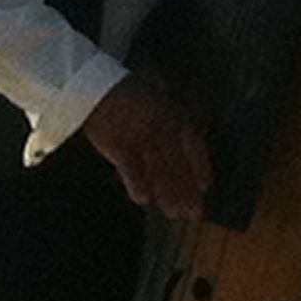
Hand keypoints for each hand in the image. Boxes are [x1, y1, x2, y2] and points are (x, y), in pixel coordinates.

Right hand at [81, 74, 212, 223]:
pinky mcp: (117, 144)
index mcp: (173, 116)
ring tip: (174, 214)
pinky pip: (130, 168)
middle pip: (177, 165)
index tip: (205, 187)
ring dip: (167, 195)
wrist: (96, 85)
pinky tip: (143, 200)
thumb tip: (186, 145)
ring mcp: (140, 137)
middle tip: (194, 213)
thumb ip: (173, 123)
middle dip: (186, 191)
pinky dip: (137, 184)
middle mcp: (161, 128)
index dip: (200, 168)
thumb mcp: (159, 101)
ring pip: (158, 171)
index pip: (193, 146)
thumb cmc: (128, 95)